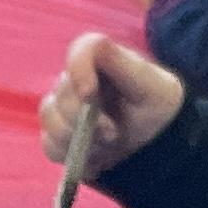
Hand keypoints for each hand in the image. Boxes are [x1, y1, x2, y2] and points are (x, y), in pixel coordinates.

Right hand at [38, 31, 187, 178]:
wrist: (157, 143)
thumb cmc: (156, 108)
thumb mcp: (151, 85)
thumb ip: (122, 64)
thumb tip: (91, 58)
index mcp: (103, 60)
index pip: (83, 49)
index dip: (79, 69)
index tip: (89, 95)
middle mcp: (78, 78)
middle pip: (62, 91)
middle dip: (84, 117)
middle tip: (112, 134)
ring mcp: (64, 106)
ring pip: (50, 117)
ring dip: (76, 137)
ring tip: (105, 146)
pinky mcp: (59, 134)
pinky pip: (50, 144)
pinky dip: (70, 154)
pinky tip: (93, 159)